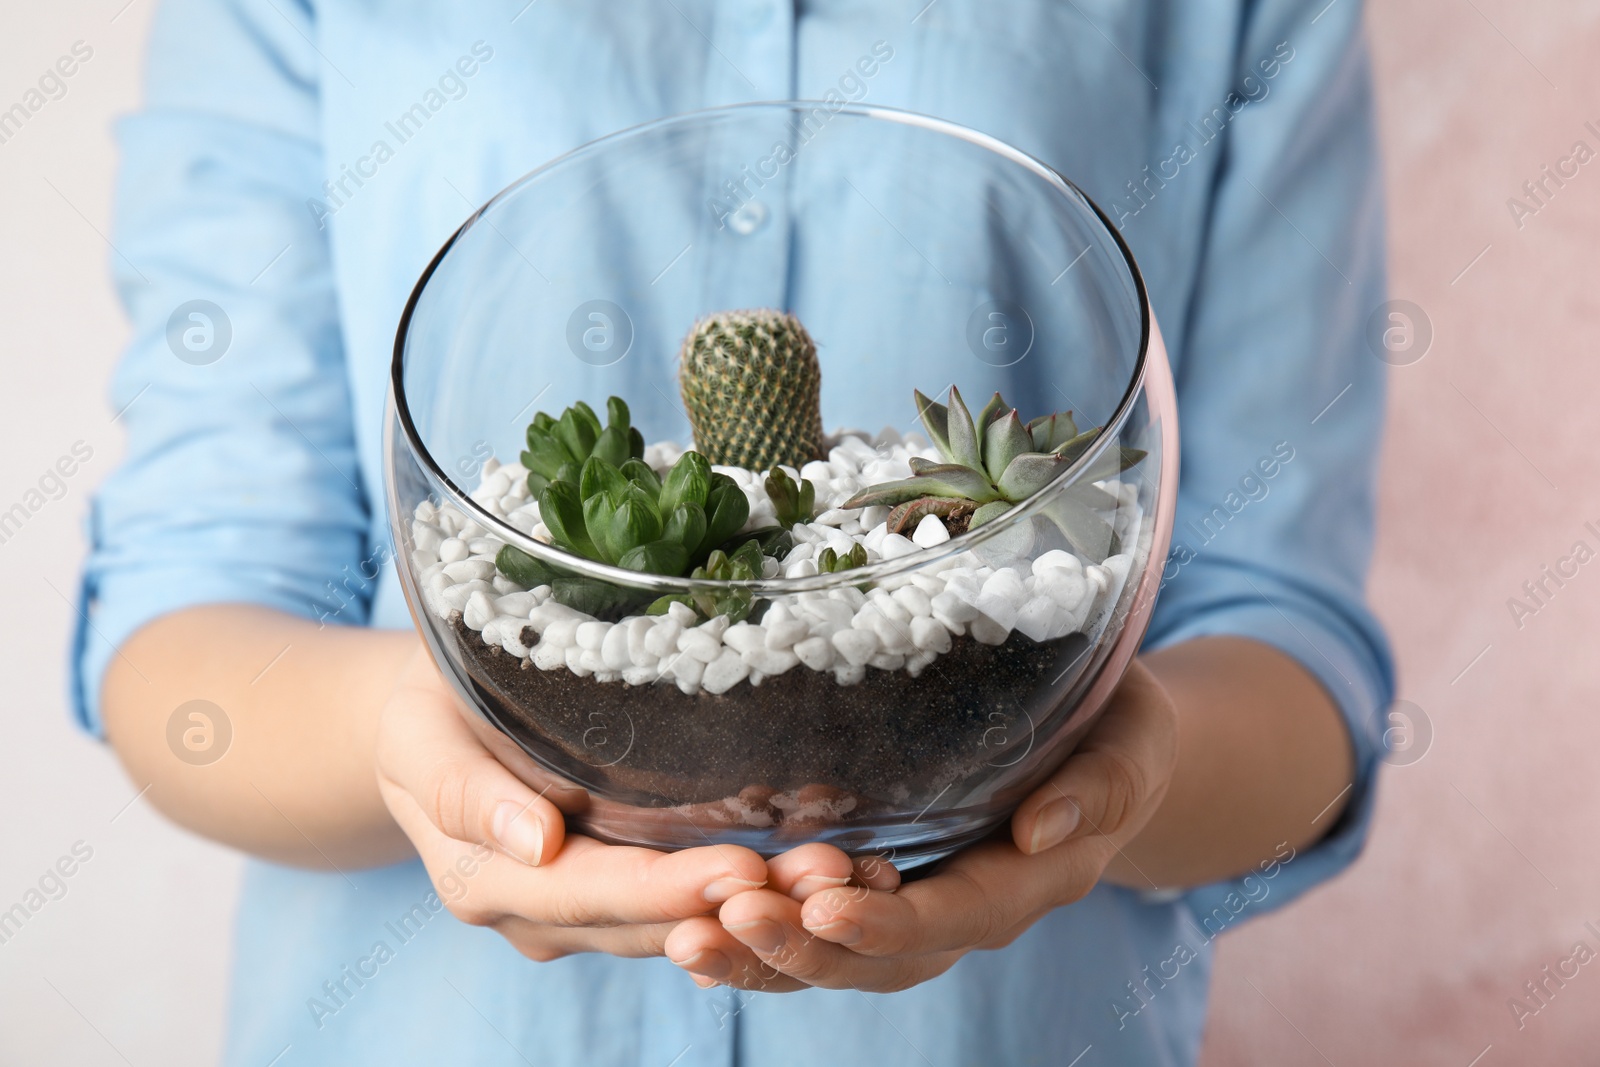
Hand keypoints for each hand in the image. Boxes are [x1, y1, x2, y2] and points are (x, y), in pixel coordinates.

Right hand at [376, 645, 817, 961]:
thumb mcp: (420, 732)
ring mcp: (584, 914)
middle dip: (746, 903)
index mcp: (486, 882)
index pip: (591, 893)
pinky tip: (824, 874)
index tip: (744, 870)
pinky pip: (691, 910)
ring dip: (766, 906)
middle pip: (652, 921)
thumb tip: (532, 840)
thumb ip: (465, 788)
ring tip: (847, 873)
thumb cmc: (425, 709)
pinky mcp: (621, 896)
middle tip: (831, 874)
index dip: (668, 888)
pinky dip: (756, 897)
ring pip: (684, 925)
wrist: (426, 726)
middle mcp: (540, 915)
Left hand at [666, 660, 1177, 991]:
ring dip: (763, 954)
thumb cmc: (1118, 732)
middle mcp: (969, 909)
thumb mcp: (1131, 743)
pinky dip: (759, 943)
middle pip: (880, 957)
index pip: (956, 916)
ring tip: (688, 936)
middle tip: (724, 920)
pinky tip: (693, 933)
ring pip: (838, 957)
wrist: (1106, 749)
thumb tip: (1041, 829)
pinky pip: (819, 932)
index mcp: (1029, 877)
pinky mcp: (883, 889)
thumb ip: (1100, 785)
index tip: (823, 910)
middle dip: (800, 948)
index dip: (890, 924)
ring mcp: (922, 906)